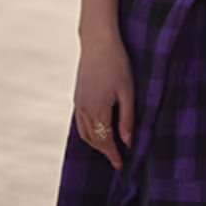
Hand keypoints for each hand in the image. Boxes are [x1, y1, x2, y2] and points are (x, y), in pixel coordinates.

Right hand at [73, 32, 134, 170]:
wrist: (97, 40)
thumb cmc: (116, 62)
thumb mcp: (128, 90)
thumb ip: (127, 118)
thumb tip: (127, 142)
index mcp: (98, 109)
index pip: (105, 141)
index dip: (113, 155)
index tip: (121, 165)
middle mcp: (84, 109)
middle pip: (93, 139)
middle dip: (104, 151)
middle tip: (116, 159)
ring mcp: (79, 102)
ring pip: (84, 132)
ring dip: (95, 143)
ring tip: (108, 147)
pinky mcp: (77, 96)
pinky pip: (80, 122)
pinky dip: (88, 132)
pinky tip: (97, 130)